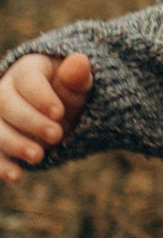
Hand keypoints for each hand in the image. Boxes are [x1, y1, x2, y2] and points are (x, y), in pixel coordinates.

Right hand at [0, 49, 89, 169]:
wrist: (57, 112)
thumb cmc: (67, 94)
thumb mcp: (77, 85)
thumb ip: (77, 77)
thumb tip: (79, 61)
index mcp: (25, 71)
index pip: (27, 79)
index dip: (40, 96)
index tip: (59, 113)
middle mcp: (4, 91)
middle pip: (6, 103)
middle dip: (30, 121)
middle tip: (57, 135)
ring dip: (14, 144)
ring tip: (39, 157)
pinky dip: (2, 165)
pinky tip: (16, 176)